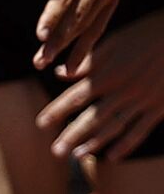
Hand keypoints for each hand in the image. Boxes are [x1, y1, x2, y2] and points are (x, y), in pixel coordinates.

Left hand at [34, 0, 117, 72]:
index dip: (52, 18)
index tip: (39, 36)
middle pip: (77, 17)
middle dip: (58, 41)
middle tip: (38, 60)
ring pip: (87, 26)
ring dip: (68, 49)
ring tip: (47, 63)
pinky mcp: (112, 0)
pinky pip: (98, 28)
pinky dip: (85, 48)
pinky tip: (72, 66)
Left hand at [37, 9, 163, 161]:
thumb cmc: (140, 36)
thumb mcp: (110, 43)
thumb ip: (85, 61)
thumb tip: (59, 73)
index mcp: (106, 73)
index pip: (76, 96)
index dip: (58, 111)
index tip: (41, 123)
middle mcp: (121, 91)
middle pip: (93, 118)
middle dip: (72, 135)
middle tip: (55, 152)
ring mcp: (141, 102)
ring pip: (114, 128)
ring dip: (95, 143)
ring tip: (77, 156)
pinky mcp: (158, 109)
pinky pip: (140, 131)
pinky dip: (125, 145)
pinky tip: (111, 156)